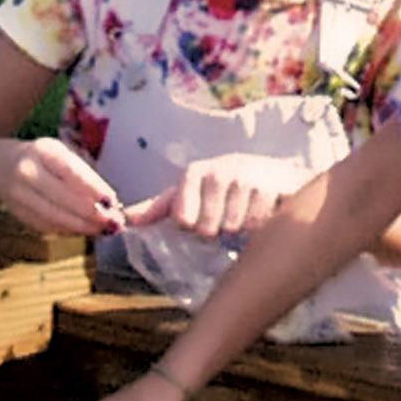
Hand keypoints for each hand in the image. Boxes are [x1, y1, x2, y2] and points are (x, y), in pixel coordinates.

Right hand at [0, 135, 124, 236]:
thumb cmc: (40, 158)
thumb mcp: (59, 154)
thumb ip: (82, 175)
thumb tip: (109, 203)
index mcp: (43, 151)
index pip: (70, 171)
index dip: (92, 189)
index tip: (113, 201)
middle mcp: (28, 172)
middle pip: (63, 199)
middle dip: (92, 214)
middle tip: (115, 223)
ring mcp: (19, 195)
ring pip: (55, 217)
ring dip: (83, 227)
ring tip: (105, 230)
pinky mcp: (18, 214)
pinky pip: (48, 227)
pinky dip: (69, 231)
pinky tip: (85, 231)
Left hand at [122, 151, 314, 239]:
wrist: (274, 174)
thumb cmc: (224, 188)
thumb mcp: (191, 193)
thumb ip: (159, 207)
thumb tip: (126, 218)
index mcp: (195, 173)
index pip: (182, 218)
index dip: (191, 226)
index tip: (199, 219)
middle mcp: (219, 171)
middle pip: (207, 229)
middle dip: (217, 230)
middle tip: (225, 216)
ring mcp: (246, 178)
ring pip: (233, 228)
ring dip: (239, 228)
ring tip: (244, 212)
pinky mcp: (270, 188)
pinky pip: (257, 225)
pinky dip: (259, 226)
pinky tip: (261, 212)